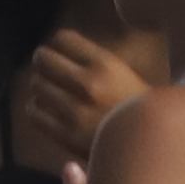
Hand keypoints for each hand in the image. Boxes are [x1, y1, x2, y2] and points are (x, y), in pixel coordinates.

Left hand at [18, 26, 165, 171]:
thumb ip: (91, 60)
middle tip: (46, 69)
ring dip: (40, 86)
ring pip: (37, 85)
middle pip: (44, 59)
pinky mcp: (66, 135)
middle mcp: (89, 84)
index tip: (57, 51)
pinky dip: (36, 108)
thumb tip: (56, 46)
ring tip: (49, 91)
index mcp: (105, 64)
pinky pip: (34, 113)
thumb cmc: (133, 106)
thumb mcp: (120, 72)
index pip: (62, 39)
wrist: (150, 145)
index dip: (56, 44)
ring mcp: (76, 111)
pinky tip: (45, 109)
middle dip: (42, 62)